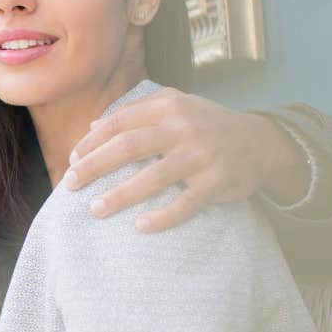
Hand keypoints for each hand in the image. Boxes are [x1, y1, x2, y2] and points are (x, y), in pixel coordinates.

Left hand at [63, 87, 307, 231]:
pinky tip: (140, 226)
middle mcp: (183, 128)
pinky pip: (186, 204)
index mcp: (168, 107)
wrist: (261, 142)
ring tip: (95, 209)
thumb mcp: (175, 105)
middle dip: (94, 166)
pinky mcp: (217, 183)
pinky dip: (162, 217)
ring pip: (154, 177)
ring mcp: (202, 156)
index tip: (72, 160)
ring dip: (120, 195)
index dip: (91, 142)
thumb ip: (135, 110)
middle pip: (128, 147)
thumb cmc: (206, 123)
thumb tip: (94, 127)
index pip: (119, 122)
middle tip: (70, 184)